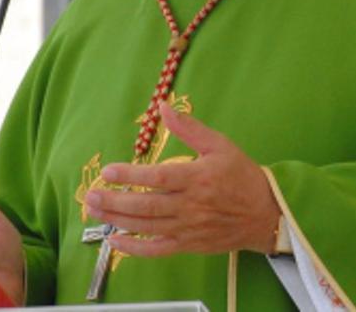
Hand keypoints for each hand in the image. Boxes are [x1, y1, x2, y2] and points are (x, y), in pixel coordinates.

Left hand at [85, 102, 280, 256]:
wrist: (265, 214)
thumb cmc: (241, 176)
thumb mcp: (220, 145)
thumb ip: (189, 128)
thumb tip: (163, 106)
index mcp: (197, 178)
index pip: (158, 178)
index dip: (131, 175)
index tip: (109, 171)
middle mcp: (190, 206)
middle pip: (146, 205)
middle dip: (115, 201)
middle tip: (91, 195)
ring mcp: (187, 228)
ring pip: (147, 226)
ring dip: (117, 220)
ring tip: (95, 211)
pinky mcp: (188, 244)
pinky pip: (156, 249)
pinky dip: (134, 248)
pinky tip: (114, 240)